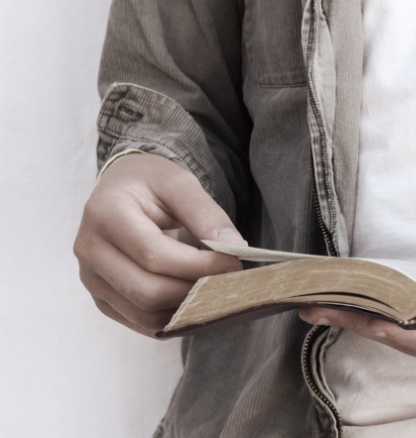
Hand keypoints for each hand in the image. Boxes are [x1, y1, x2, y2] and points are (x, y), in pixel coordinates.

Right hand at [74, 153, 245, 336]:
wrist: (123, 188)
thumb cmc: (151, 183)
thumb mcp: (181, 184)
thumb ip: (208, 216)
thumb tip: (235, 249)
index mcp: (105, 215)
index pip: (154, 256)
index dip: (199, 266)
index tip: (234, 263)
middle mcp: (90, 250)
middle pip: (148, 292)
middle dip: (195, 291)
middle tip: (228, 280)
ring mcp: (91, 279)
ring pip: (145, 314)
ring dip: (187, 309)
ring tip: (215, 290)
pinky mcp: (102, 299)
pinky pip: (142, 322)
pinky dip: (174, 318)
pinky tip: (197, 301)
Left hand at [299, 261, 415, 375]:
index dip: (383, 325)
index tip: (344, 310)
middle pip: (399, 341)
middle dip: (354, 323)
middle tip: (306, 304)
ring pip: (402, 337)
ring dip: (362, 320)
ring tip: (319, 302)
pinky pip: (412, 331)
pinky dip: (382, 317)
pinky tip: (359, 303)